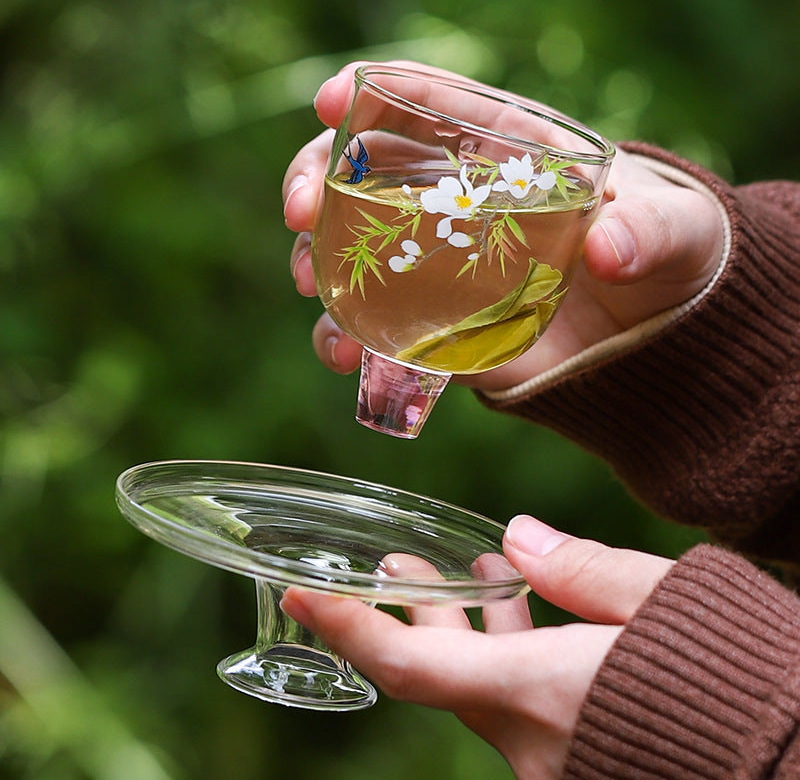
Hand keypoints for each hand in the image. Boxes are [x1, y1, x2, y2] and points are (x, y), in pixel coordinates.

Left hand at [280, 516, 673, 779]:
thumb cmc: (745, 681)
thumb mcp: (666, 604)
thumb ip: (582, 572)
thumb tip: (514, 536)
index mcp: (544, 696)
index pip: (412, 668)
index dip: (348, 628)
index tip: (299, 594)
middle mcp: (534, 742)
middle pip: (444, 676)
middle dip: (411, 617)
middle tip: (396, 564)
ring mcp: (553, 762)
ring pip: (485, 690)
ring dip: (465, 631)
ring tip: (459, 570)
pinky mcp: (579, 764)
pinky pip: (523, 708)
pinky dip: (513, 656)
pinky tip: (526, 610)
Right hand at [283, 61, 724, 390]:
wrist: (649, 335)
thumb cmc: (662, 254)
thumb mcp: (676, 230)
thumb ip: (652, 229)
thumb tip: (609, 250)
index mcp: (506, 149)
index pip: (432, 103)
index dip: (376, 92)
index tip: (330, 97)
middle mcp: (456, 200)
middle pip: (365, 170)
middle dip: (314, 178)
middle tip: (299, 209)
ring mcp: (437, 263)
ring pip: (352, 248)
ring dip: (315, 262)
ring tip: (309, 286)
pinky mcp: (435, 322)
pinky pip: (375, 325)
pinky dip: (347, 337)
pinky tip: (343, 354)